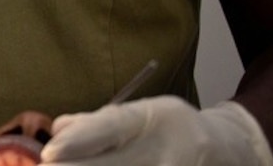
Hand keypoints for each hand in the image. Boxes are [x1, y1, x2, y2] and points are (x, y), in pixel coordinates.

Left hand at [40, 97, 272, 164]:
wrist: (223, 150)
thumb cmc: (170, 126)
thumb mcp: (140, 112)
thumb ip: (98, 122)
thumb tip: (57, 129)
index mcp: (150, 119)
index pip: (110, 128)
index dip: (78, 141)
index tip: (49, 152)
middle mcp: (163, 151)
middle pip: (111, 165)